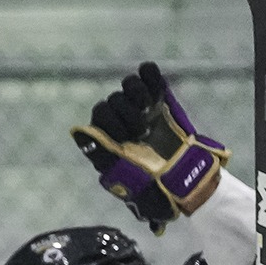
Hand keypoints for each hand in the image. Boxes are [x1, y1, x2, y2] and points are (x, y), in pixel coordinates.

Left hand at [71, 62, 230, 232]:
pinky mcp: (161, 99)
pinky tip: (156, 90)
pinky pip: (149, 75)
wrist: (188, 185)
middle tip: (143, 132)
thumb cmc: (153, 189)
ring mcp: (143, 108)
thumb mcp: (124, 178)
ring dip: (136, 92)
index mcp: (110, 138)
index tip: (127, 138)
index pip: (101, 114)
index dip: (111, 122)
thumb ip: (101, 154)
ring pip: (130, 84)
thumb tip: (77, 131)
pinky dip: (150, 75)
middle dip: (127, 114)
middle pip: (114, 100)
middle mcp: (124, 120)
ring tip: (148, 108)